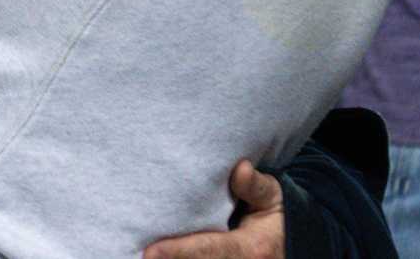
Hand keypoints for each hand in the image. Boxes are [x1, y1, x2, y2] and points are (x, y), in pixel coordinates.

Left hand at [142, 160, 283, 258]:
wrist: (286, 248)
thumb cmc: (273, 219)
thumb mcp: (273, 199)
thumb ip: (256, 187)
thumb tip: (241, 169)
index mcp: (249, 249)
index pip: (208, 249)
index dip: (179, 252)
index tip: (150, 253)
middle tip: (138, 255)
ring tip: (133, 256)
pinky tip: (153, 258)